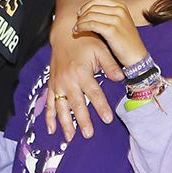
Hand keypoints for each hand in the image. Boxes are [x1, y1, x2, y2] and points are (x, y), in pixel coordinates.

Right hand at [44, 0, 121, 140]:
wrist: (64, 34)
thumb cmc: (86, 41)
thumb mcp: (101, 49)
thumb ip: (110, 65)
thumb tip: (121, 79)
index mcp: (82, 72)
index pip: (94, 93)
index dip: (101, 107)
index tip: (108, 119)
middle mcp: (68, 80)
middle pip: (76, 104)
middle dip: (82, 120)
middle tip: (89, 134)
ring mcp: (58, 83)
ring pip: (61, 107)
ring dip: (66, 123)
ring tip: (71, 138)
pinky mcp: (52, 85)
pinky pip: (50, 103)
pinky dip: (49, 117)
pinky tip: (53, 130)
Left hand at [72, 0, 148, 68]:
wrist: (136, 55)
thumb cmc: (126, 41)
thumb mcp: (121, 22)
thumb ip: (109, 14)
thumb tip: (89, 10)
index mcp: (121, 6)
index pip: (98, 0)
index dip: (86, 6)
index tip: (80, 14)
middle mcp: (119, 10)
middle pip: (93, 7)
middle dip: (81, 15)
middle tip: (77, 22)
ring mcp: (116, 19)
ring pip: (90, 15)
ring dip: (80, 22)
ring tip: (75, 29)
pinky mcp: (111, 30)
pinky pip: (91, 24)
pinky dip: (81, 27)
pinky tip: (77, 31)